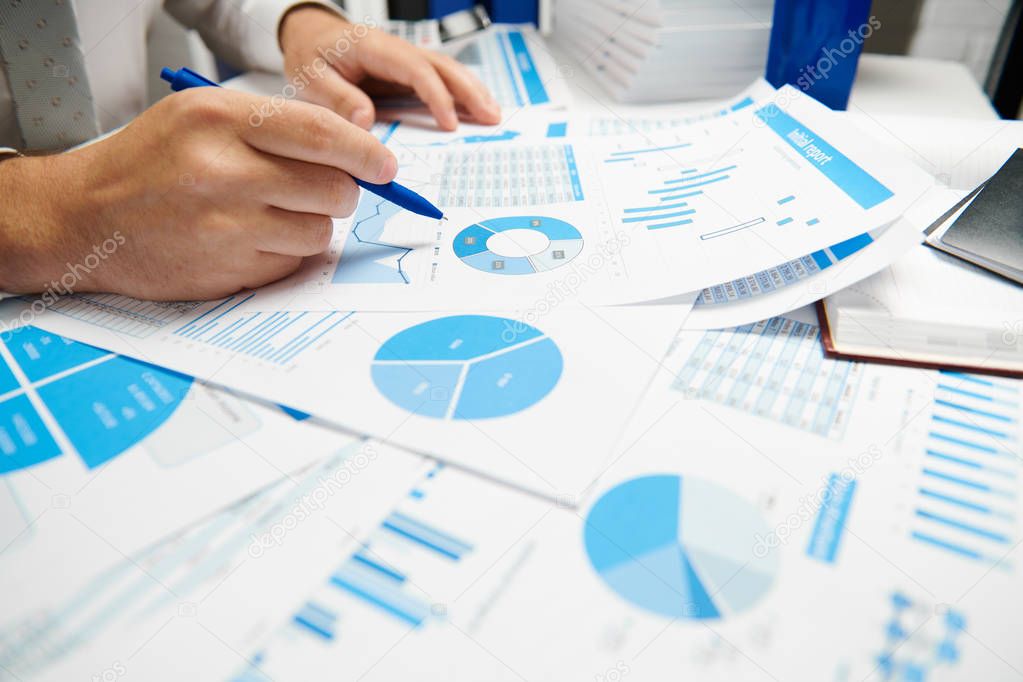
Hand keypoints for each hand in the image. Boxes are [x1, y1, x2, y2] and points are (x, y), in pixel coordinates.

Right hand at [0, 88, 396, 299]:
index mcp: (219, 119)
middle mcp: (223, 170)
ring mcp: (225, 226)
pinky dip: (283, 254)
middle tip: (318, 191)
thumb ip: (276, 127)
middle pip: (333, 188)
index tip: (384, 167)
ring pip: (319, 231)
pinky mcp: (226, 270)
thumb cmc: (151, 163)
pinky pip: (292, 264)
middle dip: (340, 192)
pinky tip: (247, 240)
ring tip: (269, 214)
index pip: (322, 133)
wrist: (84, 217)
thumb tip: (355, 151)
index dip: (365, 153)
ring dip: (310, 225)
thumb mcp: (202, 117)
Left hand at [279, 7, 500, 130]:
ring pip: (446, 70)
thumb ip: (336, 98)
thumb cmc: (310, 56)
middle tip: (491, 117)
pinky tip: (475, 110)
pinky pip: (439, 79)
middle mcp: (395, 49)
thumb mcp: (311, 78)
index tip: (449, 123)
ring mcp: (404, 59)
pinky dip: (461, 94)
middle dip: (469, 91)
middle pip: (441, 65)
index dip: (436, 94)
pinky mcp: (407, 72)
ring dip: (472, 91)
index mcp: (372, 47)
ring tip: (492, 116)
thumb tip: (366, 119)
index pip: (414, 68)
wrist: (309, 37)